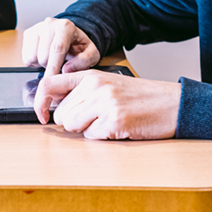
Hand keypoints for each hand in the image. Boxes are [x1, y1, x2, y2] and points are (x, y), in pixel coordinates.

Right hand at [22, 18, 99, 75]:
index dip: (54, 67)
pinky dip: (33, 61)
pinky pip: (26, 56)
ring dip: (40, 63)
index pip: (57, 49)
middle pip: (43, 55)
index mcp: (66, 27)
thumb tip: (67, 69)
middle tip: (59, 63)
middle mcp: (50, 24)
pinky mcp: (29, 33)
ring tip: (51, 59)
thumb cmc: (79, 45)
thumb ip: (84, 61)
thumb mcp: (91, 53)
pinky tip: (42, 56)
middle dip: (49, 66)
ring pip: (32, 56)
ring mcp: (37, 28)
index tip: (52, 80)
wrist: (70, 35)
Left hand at [34, 70, 180, 139]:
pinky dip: (101, 136)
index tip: (41, 116)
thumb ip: (82, 91)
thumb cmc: (140, 97)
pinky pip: (91, 136)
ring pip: (72, 126)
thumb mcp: (109, 84)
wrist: (172, 103)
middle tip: (95, 118)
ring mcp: (105, 104)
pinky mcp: (115, 122)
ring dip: (86, 129)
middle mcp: (95, 87)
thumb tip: (53, 106)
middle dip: (73, 122)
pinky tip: (117, 127)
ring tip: (106, 121)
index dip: (39, 102)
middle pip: (60, 114)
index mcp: (91, 75)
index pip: (49, 84)